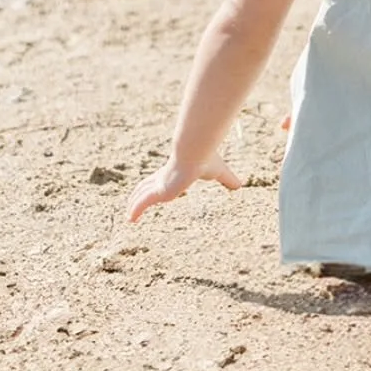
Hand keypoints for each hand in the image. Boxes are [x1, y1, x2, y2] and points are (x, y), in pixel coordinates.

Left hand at [126, 153, 242, 222]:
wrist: (197, 151)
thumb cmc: (206, 159)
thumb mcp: (219, 172)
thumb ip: (227, 179)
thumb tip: (241, 185)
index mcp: (174, 172)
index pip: (159, 179)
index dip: (153, 185)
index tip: (151, 191)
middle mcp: (163, 177)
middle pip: (145, 186)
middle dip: (138, 195)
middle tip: (133, 205)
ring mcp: (160, 184)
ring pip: (141, 195)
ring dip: (133, 205)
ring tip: (129, 217)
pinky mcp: (159, 190)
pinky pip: (142, 203)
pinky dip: (135, 210)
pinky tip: (129, 219)